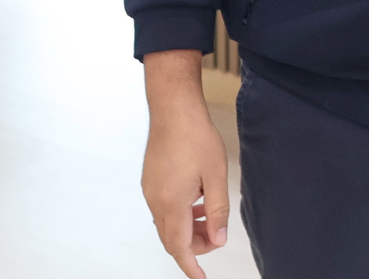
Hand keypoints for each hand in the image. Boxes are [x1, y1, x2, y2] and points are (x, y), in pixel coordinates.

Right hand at [141, 50, 230, 277]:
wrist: (173, 107)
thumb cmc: (195, 135)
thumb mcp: (216, 176)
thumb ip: (218, 211)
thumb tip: (218, 239)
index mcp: (171, 202)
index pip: (179, 247)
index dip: (191, 266)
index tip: (200, 278)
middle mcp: (155, 199)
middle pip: (172, 238)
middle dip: (193, 245)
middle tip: (215, 237)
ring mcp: (150, 189)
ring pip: (167, 223)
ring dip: (187, 228)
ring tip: (210, 216)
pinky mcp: (150, 180)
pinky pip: (163, 207)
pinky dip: (180, 213)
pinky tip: (197, 200)